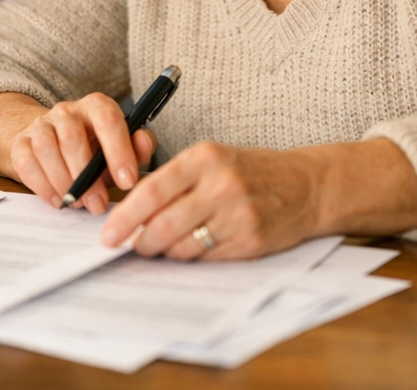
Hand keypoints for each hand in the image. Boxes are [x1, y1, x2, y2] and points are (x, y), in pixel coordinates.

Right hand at [11, 93, 156, 213]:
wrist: (52, 142)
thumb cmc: (94, 150)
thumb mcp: (119, 149)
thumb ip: (137, 147)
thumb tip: (144, 142)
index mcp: (96, 107)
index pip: (107, 119)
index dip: (118, 150)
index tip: (128, 182)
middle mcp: (67, 111)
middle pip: (73, 138)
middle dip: (86, 177)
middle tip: (98, 205)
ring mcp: (41, 124)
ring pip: (47, 149)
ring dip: (63, 182)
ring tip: (77, 203)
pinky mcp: (21, 141)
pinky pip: (26, 162)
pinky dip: (42, 185)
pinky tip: (57, 200)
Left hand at [100, 141, 321, 258]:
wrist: (307, 185)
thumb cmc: (250, 170)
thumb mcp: (212, 159)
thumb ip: (175, 179)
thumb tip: (132, 208)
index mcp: (204, 158)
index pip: (153, 190)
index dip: (125, 216)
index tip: (108, 233)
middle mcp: (220, 185)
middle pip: (164, 223)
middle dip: (140, 242)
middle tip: (129, 247)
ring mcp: (238, 215)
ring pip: (183, 246)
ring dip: (164, 252)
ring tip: (158, 248)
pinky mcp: (251, 241)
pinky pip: (207, 258)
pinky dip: (191, 258)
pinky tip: (187, 251)